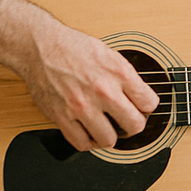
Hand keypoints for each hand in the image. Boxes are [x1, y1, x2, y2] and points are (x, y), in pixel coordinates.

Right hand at [23, 20, 158, 150]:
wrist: (40, 47)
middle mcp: (103, 91)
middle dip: (135, 125)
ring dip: (112, 137)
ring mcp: (82, 106)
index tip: (143, 107)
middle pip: (135, 125)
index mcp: (119, 73)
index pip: (149, 103)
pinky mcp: (61, 117)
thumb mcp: (111, 55)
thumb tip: (140, 97)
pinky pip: (81, 143)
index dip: (148, 107)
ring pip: (109, 140)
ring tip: (109, 129)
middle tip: (129, 121)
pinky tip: (90, 134)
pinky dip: (88, 143)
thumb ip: (126, 78)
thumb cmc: (74, 48)